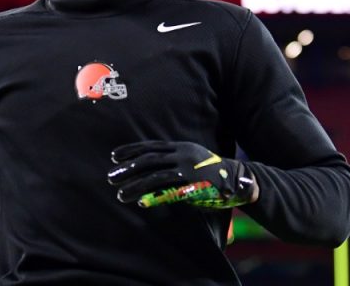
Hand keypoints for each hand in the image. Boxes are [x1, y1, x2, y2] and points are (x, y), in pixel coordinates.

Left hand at [107, 140, 256, 208]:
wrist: (239, 180)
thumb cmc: (210, 170)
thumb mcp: (190, 157)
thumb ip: (171, 158)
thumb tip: (146, 164)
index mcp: (180, 146)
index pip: (150, 146)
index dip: (130, 150)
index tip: (113, 156)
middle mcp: (182, 155)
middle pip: (148, 160)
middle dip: (127, 168)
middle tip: (110, 177)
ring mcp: (188, 170)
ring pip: (154, 177)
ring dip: (134, 185)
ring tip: (119, 194)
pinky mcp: (194, 186)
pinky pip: (169, 192)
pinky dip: (153, 197)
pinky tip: (141, 203)